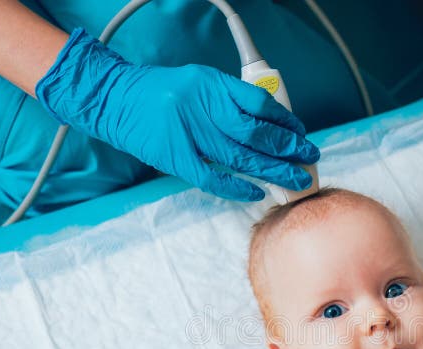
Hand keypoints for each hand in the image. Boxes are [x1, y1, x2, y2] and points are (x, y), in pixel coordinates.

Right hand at [36, 28, 318, 200]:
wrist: (113, 99)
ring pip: (241, 157)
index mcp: (211, 83)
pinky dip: (237, 187)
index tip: (301, 134)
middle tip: (309, 159)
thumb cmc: (159, 92)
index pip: (259, 103)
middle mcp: (202, 106)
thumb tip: (269, 126)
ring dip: (273, 171)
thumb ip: (230, 101)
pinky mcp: (175, 158)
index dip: (286, 122)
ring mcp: (188, 133)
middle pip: (256, 133)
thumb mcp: (198, 82)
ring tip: (296, 179)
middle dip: (288, 149)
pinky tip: (258, 192)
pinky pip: (213, 178)